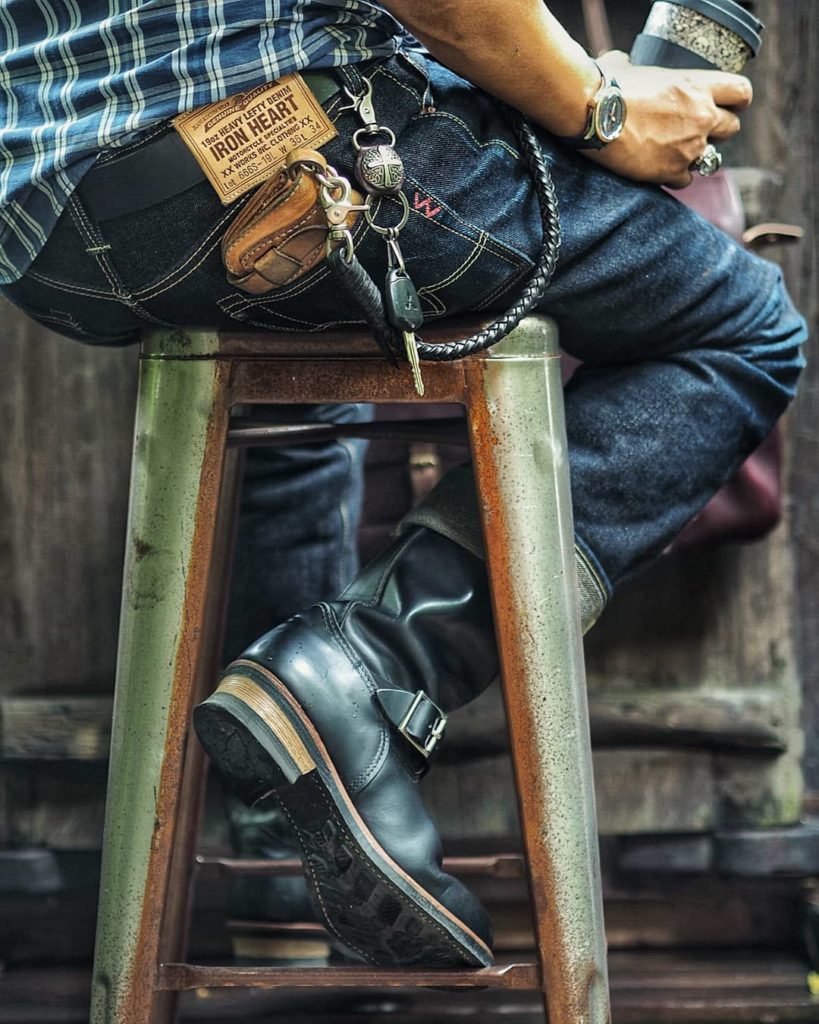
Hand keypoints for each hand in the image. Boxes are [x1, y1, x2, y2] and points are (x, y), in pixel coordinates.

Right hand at [586, 51, 752, 187]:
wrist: (594, 115)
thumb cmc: (608, 86)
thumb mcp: (629, 65)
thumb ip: (638, 67)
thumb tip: (624, 65)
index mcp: (697, 85)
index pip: (741, 92)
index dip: (738, 101)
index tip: (730, 106)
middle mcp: (701, 117)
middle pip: (732, 128)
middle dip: (718, 131)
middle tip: (698, 131)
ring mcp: (689, 147)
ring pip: (709, 159)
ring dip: (694, 156)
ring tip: (671, 151)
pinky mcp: (671, 171)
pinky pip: (685, 180)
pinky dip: (675, 176)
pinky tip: (658, 168)